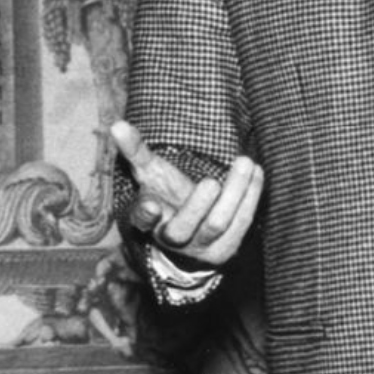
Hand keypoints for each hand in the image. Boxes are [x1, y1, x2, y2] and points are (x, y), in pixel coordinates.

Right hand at [110, 121, 262, 269]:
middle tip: (211, 182)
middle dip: (197, 206)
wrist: (191, 233)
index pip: (142, 221)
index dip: (146, 215)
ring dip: (234, 194)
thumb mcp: (150, 173)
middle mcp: (172, 239)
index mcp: (149, 221)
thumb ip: (135, 151)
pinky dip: (250, 197)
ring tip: (245, 163)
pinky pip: (241, 224)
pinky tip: (256, 172)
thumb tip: (117, 124)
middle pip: (181, 229)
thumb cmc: (167, 194)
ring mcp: (200, 248)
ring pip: (216, 225)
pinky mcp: (225, 249)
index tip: (153, 203)